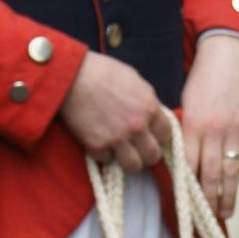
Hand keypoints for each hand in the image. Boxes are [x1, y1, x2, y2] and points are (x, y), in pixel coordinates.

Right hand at [59, 51, 169, 171]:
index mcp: (149, 108)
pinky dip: (103, 153)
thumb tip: (151, 115)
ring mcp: (117, 138)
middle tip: (138, 150)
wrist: (72, 76)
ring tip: (122, 155)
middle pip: (153, 155)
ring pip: (133, 166)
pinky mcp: (97, 146)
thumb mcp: (134, 80)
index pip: (166, 135)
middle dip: (147, 154)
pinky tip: (99, 142)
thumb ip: (146, 101)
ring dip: (129, 161)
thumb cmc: (102, 71)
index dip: (158, 137)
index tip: (151, 137)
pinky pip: (106, 159)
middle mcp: (137, 126)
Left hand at [181, 32, 238, 218]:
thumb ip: (185, 132)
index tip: (186, 206)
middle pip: (210, 174)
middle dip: (208, 199)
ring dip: (229, 194)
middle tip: (207, 219)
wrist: (228, 54)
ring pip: (232, 169)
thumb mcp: (185, 104)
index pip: (188, 166)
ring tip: (227, 213)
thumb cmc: (202, 80)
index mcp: (192, 126)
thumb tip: (181, 161)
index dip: (187, 188)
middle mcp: (213, 131)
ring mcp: (235, 129)